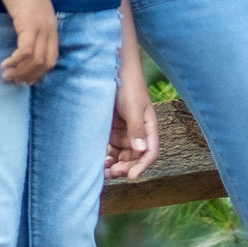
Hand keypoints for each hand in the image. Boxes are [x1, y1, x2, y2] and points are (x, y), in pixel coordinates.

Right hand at [0, 0, 58, 83]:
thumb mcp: (27, 7)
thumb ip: (28, 21)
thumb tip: (21, 33)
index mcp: (52, 26)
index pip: (51, 58)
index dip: (39, 72)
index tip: (24, 78)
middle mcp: (50, 28)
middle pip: (46, 63)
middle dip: (29, 76)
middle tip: (13, 80)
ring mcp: (41, 26)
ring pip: (36, 61)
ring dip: (20, 72)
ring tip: (5, 75)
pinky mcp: (29, 23)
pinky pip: (25, 51)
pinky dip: (15, 61)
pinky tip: (5, 63)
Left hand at [108, 61, 158, 180]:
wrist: (112, 70)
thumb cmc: (128, 85)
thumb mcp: (132, 106)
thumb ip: (136, 128)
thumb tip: (141, 150)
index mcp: (148, 128)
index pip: (150, 153)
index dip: (142, 166)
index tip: (131, 177)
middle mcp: (137, 133)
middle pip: (134, 158)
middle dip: (125, 168)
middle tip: (112, 173)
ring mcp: (124, 133)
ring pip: (121, 157)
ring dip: (114, 167)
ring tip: (102, 173)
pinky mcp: (111, 131)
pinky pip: (110, 150)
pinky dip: (105, 158)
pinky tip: (98, 164)